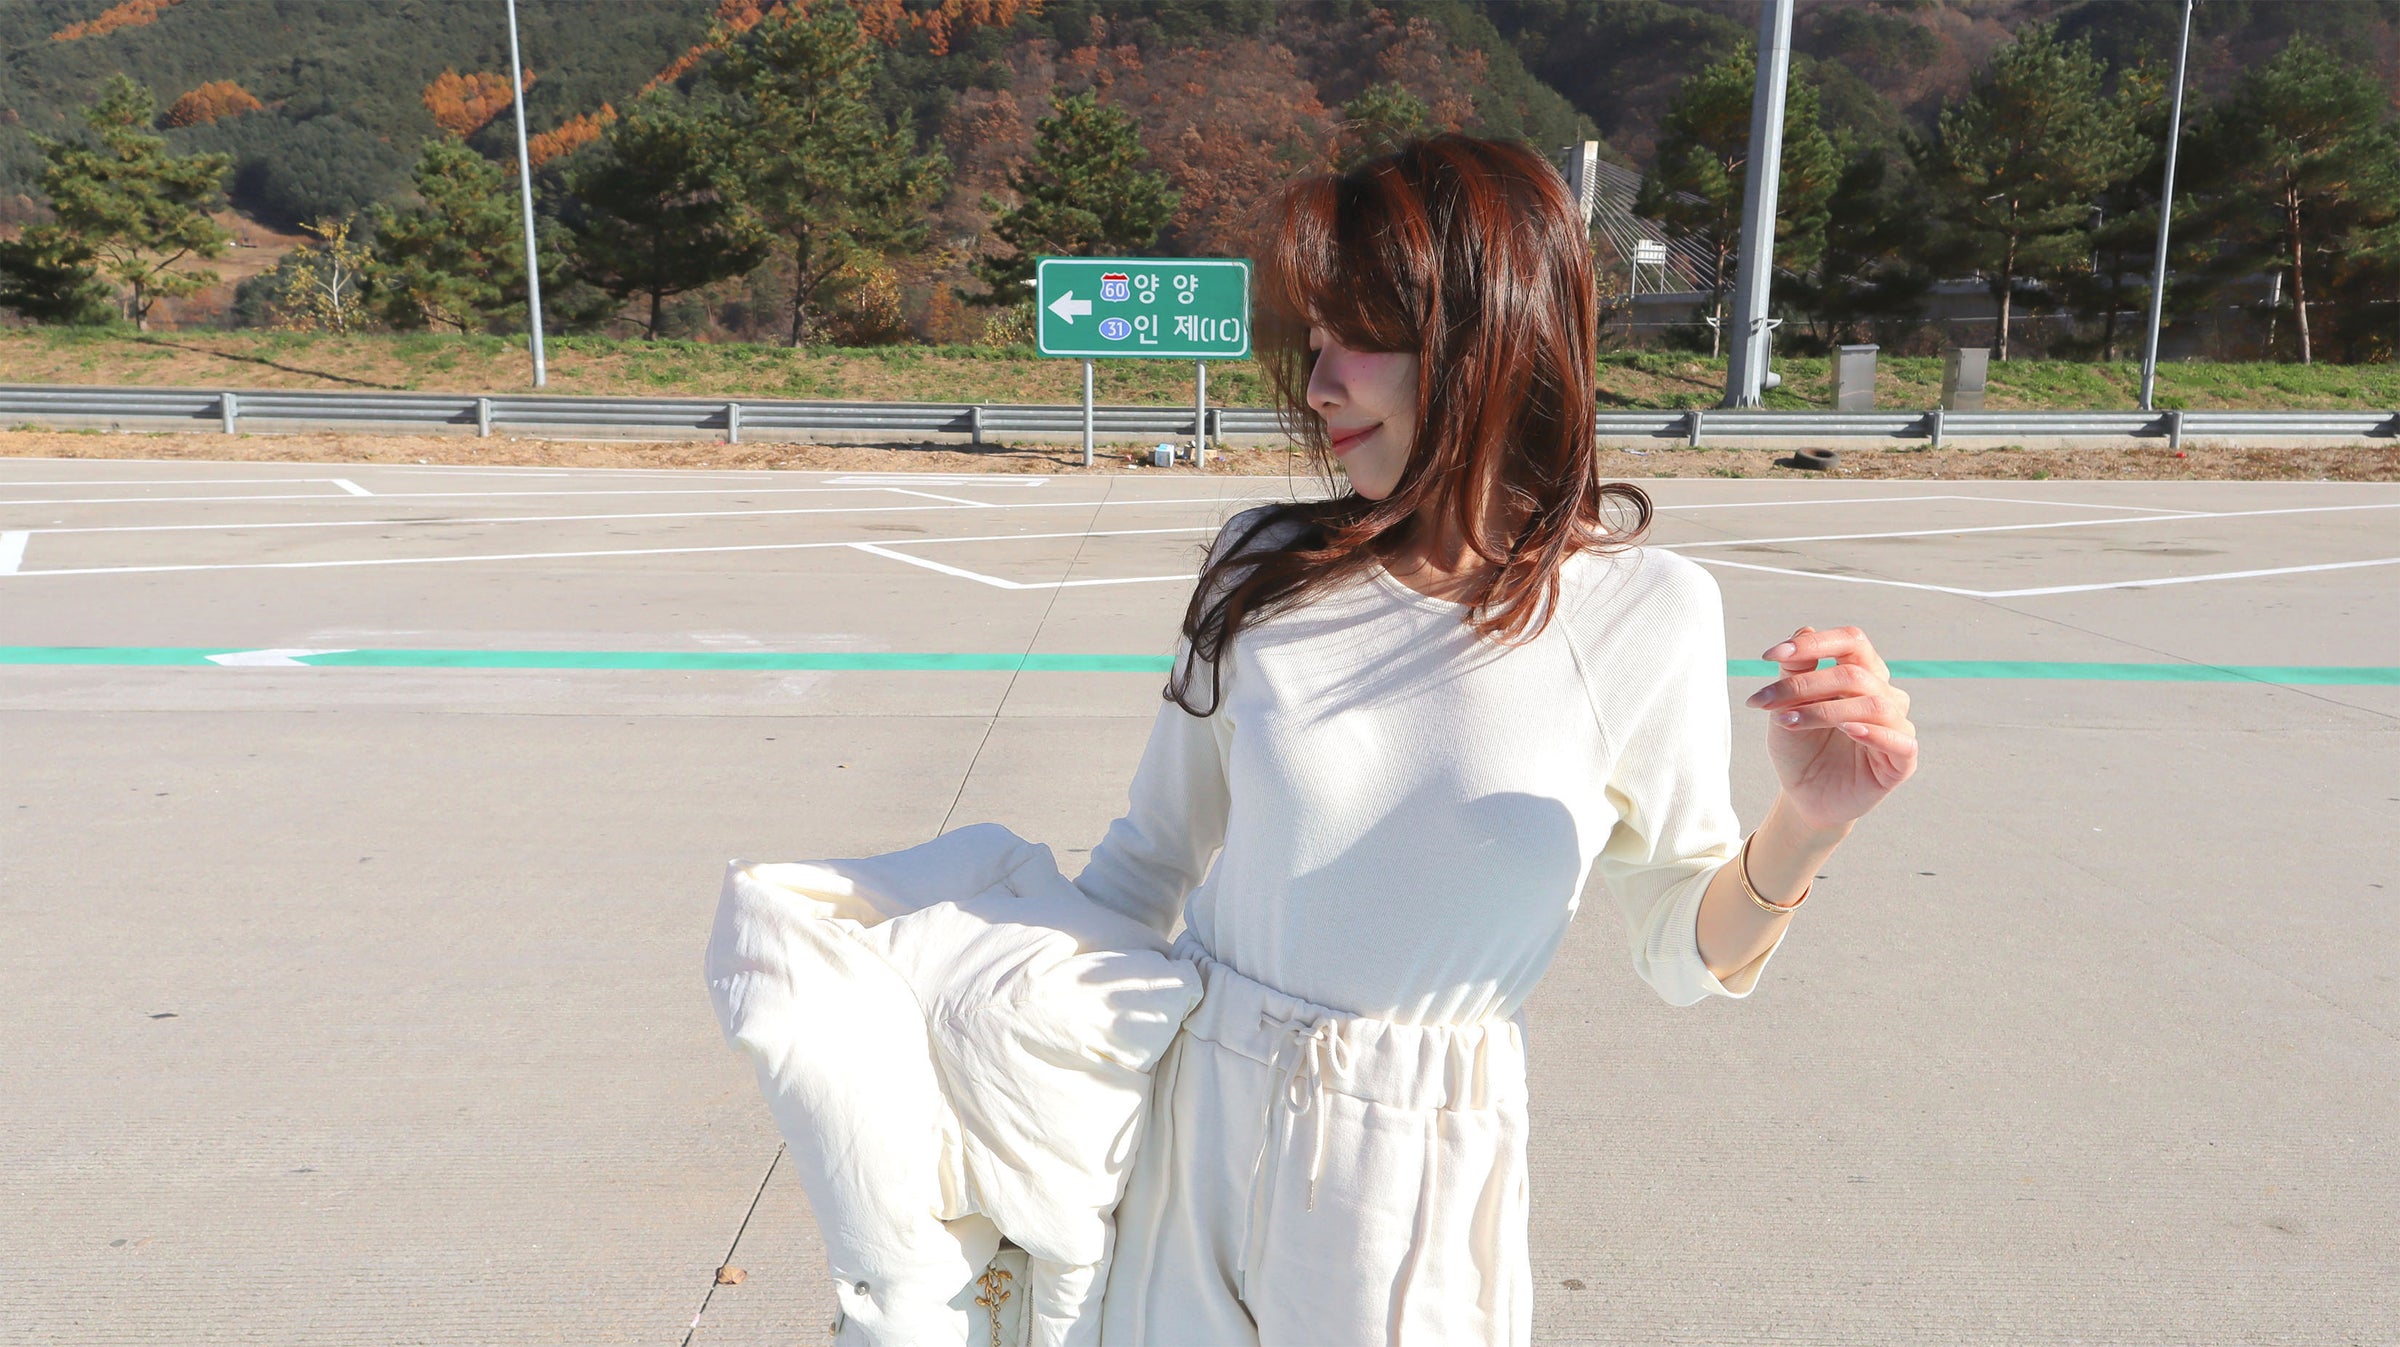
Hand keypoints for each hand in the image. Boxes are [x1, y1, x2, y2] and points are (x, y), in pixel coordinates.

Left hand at [1743, 625, 1918, 831]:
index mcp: (1861, 674)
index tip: (1771, 655)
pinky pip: (1900, 740)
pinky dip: (1874, 732)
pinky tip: (1848, 730)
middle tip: (1765, 702)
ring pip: (1872, 704)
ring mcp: (1896, 726)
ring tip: (1787, 722)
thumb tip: (1805, 630)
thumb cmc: (1800, 748)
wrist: (1804, 796)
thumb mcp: (1786, 707)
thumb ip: (1795, 671)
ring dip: (1824, 710)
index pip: (1851, 642)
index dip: (1814, 644)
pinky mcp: (1903, 760)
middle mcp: (1884, 695)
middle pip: (1855, 673)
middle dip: (1803, 686)